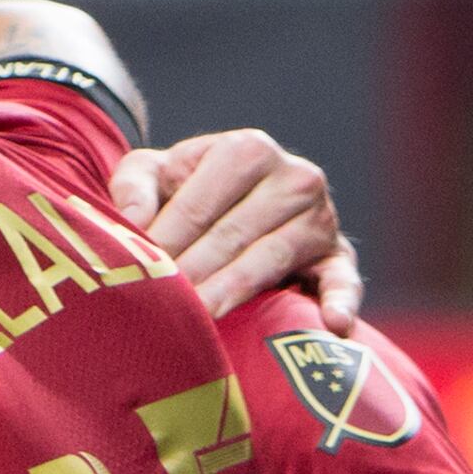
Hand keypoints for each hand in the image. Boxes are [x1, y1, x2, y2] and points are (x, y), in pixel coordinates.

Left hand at [110, 130, 362, 325]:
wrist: (240, 202)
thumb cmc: (187, 188)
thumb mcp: (155, 172)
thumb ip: (134, 186)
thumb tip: (130, 221)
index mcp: (246, 149)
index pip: (199, 205)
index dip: (165, 242)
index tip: (140, 274)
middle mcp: (293, 176)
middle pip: (233, 234)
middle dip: (194, 271)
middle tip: (163, 305)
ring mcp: (321, 216)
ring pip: (271, 258)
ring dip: (235, 290)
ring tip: (203, 317)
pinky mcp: (338, 254)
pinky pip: (342, 279)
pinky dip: (340, 300)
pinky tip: (334, 324)